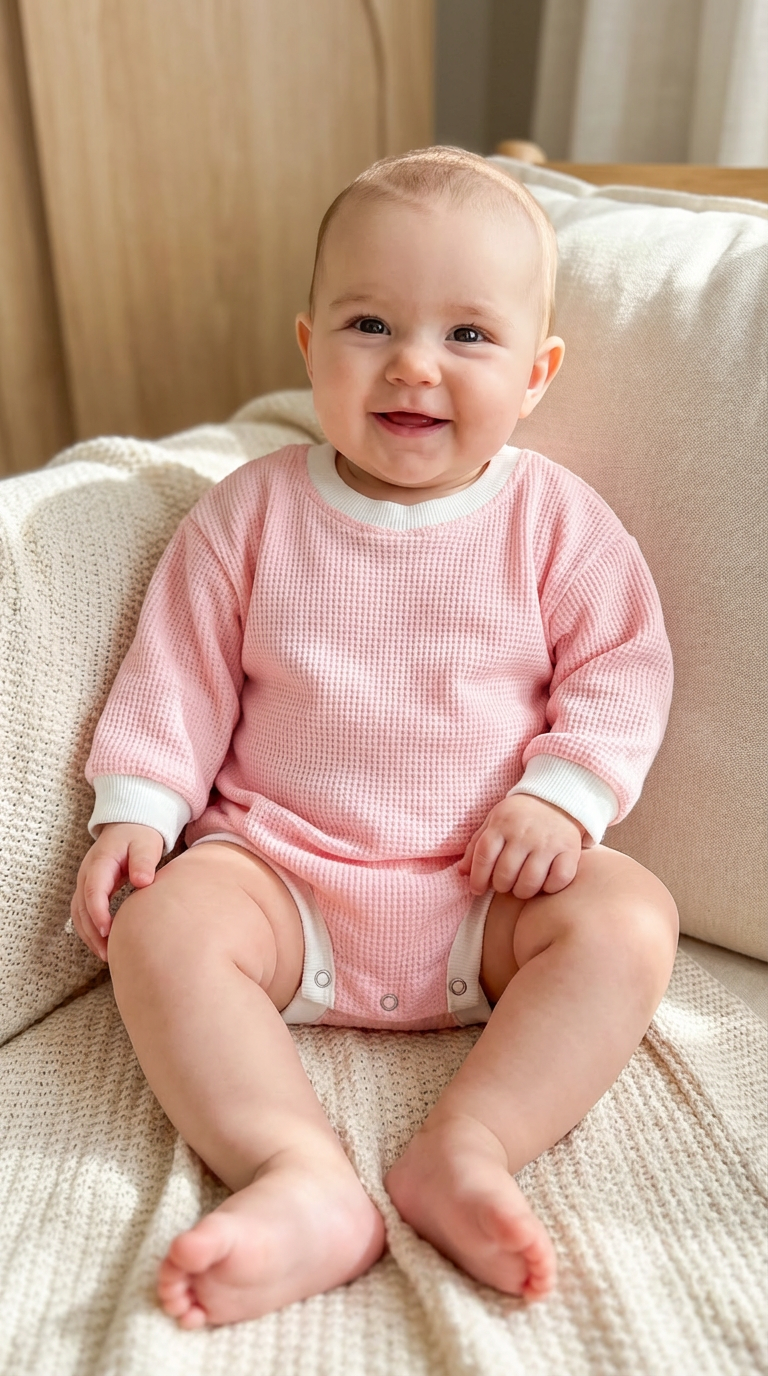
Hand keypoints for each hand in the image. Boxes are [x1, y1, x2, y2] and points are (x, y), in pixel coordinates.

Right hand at [71, 822, 163, 960]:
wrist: (130, 825)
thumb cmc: (139, 835)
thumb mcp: (145, 844)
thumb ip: (143, 861)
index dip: (98, 913)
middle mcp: (87, 873)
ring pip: (78, 913)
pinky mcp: (89, 889)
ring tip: (106, 956)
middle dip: (92, 932)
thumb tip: (143, 881)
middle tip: (109, 954)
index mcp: (100, 862)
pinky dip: (89, 930)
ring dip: (89, 935)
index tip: (108, 932)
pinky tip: (104, 945)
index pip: (93, 890)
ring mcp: (85, 882)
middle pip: (81, 907)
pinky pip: (83, 913)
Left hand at [458, 794, 584, 899]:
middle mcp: (524, 833)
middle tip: (505, 885)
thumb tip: (462, 872)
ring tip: (522, 888)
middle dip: (501, 886)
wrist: (557, 799)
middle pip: (505, 874)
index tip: (477, 890)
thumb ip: (476, 846)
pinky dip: (551, 888)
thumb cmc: (519, 816)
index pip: (483, 857)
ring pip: (530, 882)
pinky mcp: (570, 849)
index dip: (477, 879)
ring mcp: (548, 842)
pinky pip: (559, 880)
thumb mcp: (494, 822)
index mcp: (502, 824)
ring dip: (523, 891)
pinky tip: (545, 884)